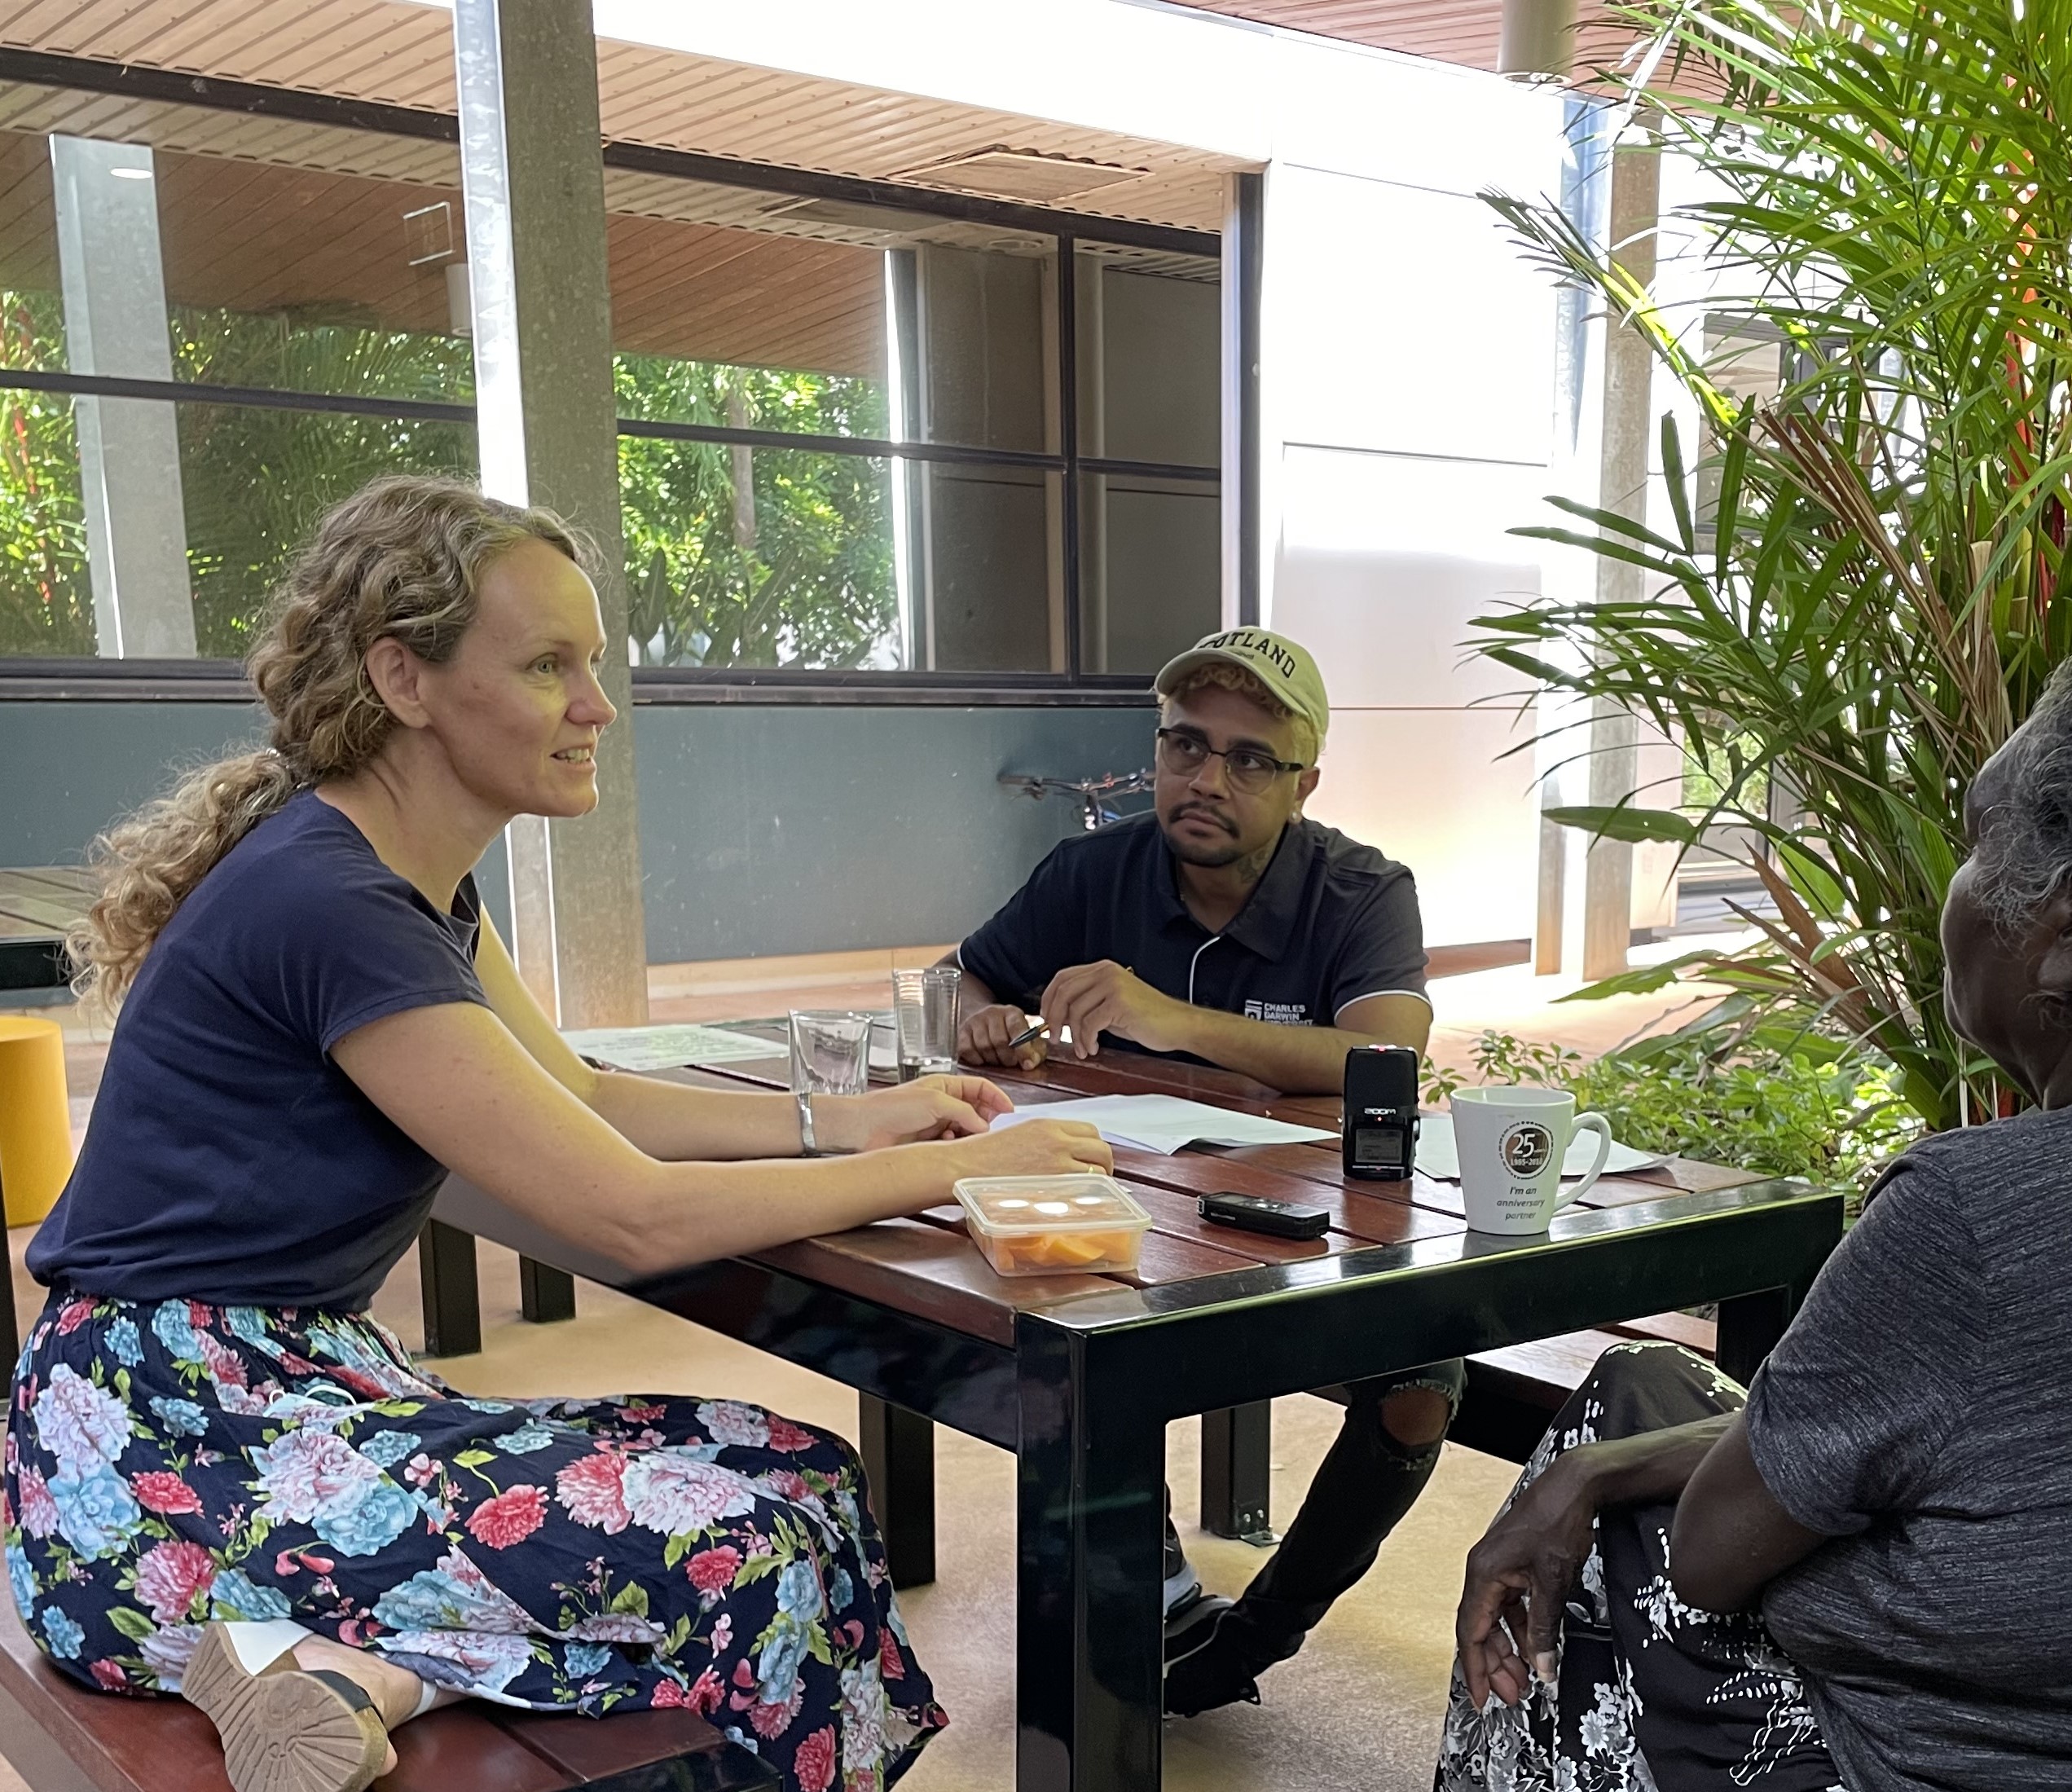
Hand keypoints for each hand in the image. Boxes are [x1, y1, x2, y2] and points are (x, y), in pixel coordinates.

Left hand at [819, 1076, 1012, 1152]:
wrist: (863, 1129)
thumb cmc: (892, 1107)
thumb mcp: (934, 1101)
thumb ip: (964, 1112)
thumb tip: (985, 1126)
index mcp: (945, 1086)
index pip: (980, 1087)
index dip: (996, 1097)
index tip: (1010, 1110)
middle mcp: (943, 1104)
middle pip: (976, 1110)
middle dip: (984, 1119)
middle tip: (988, 1129)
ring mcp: (937, 1124)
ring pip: (966, 1130)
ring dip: (968, 1135)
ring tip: (964, 1138)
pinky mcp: (930, 1143)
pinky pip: (953, 1145)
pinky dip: (956, 1146)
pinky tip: (948, 1146)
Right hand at [946, 1118, 1112, 1180]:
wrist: (963, 1167)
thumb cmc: (981, 1155)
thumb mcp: (1018, 1134)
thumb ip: (1043, 1141)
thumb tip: (1060, 1154)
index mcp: (1047, 1125)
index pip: (1090, 1131)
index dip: (1094, 1147)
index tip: (1091, 1158)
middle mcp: (1057, 1141)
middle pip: (1101, 1149)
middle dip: (1105, 1164)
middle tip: (1099, 1177)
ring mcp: (1057, 1164)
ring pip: (1098, 1171)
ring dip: (1099, 1182)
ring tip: (1090, 1193)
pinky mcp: (1052, 1185)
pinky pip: (1084, 1190)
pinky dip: (1086, 1196)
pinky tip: (1078, 1202)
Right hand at [960, 1003, 1048, 1069]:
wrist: (987, 1022)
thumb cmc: (1011, 1035)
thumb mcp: (1028, 1040)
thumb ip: (1035, 1052)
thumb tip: (1030, 1063)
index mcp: (1012, 1012)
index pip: (1017, 1028)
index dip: (1023, 1049)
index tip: (1027, 1064)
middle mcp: (993, 1013)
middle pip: (999, 1040)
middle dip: (1007, 1058)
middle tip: (1011, 1063)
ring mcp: (975, 1020)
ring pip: (983, 1046)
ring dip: (993, 1060)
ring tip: (998, 1060)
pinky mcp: (962, 1031)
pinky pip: (967, 1050)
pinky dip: (976, 1060)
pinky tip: (984, 1060)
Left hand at [1038, 961, 1191, 1058]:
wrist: (1177, 1025)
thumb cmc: (1147, 1018)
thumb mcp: (1111, 1006)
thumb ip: (1087, 1005)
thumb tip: (1058, 1016)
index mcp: (1102, 970)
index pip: (1063, 977)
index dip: (1048, 998)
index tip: (1044, 1018)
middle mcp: (1106, 973)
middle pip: (1063, 992)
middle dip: (1053, 1018)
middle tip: (1054, 1037)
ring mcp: (1113, 986)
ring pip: (1075, 1011)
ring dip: (1074, 1036)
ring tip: (1082, 1048)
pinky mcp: (1119, 1003)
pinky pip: (1090, 1023)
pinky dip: (1086, 1040)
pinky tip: (1093, 1048)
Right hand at [1454, 1451, 1602, 1708]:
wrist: (1573, 1486)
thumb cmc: (1557, 1521)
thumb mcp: (1552, 1583)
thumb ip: (1545, 1629)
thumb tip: (1543, 1668)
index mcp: (1483, 1573)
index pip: (1471, 1632)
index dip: (1475, 1668)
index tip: (1482, 1697)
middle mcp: (1484, 1571)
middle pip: (1480, 1629)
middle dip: (1494, 1665)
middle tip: (1512, 1695)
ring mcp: (1499, 1568)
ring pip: (1496, 1620)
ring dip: (1508, 1650)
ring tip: (1525, 1679)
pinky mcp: (1514, 1566)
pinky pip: (1510, 1606)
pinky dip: (1520, 1630)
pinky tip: (1535, 1648)